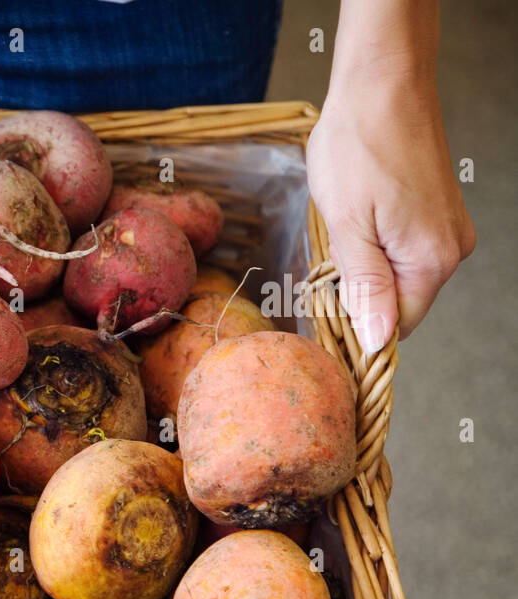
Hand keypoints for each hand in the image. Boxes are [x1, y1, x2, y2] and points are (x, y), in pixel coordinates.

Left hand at [308, 61, 474, 353]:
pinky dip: (372, 248)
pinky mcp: (435, 212)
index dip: (355, 329)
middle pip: (397, 304)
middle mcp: (449, 249)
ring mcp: (445, 229)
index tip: (320, 314)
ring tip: (340, 234)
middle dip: (356, 297)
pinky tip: (355, 220)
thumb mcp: (348, 227)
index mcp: (431, 260)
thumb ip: (365, 288)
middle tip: (321, 267)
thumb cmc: (358, 147)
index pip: (395, 328)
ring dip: (361, 270)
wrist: (381, 85)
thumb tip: (377, 340)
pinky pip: (400, 251)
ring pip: (396, 277)